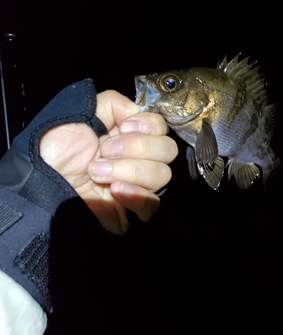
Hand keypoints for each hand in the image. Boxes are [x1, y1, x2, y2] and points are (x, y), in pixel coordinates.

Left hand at [40, 90, 177, 233]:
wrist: (39, 184)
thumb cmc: (53, 149)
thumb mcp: (80, 111)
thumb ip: (112, 103)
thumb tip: (137, 111)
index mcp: (129, 134)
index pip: (161, 126)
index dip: (148, 126)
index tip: (123, 128)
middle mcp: (139, 157)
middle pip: (168, 150)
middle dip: (137, 148)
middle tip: (105, 151)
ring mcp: (139, 184)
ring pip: (162, 175)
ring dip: (128, 170)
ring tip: (98, 173)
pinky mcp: (134, 209)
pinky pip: (152, 203)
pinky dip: (136, 195)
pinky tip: (114, 191)